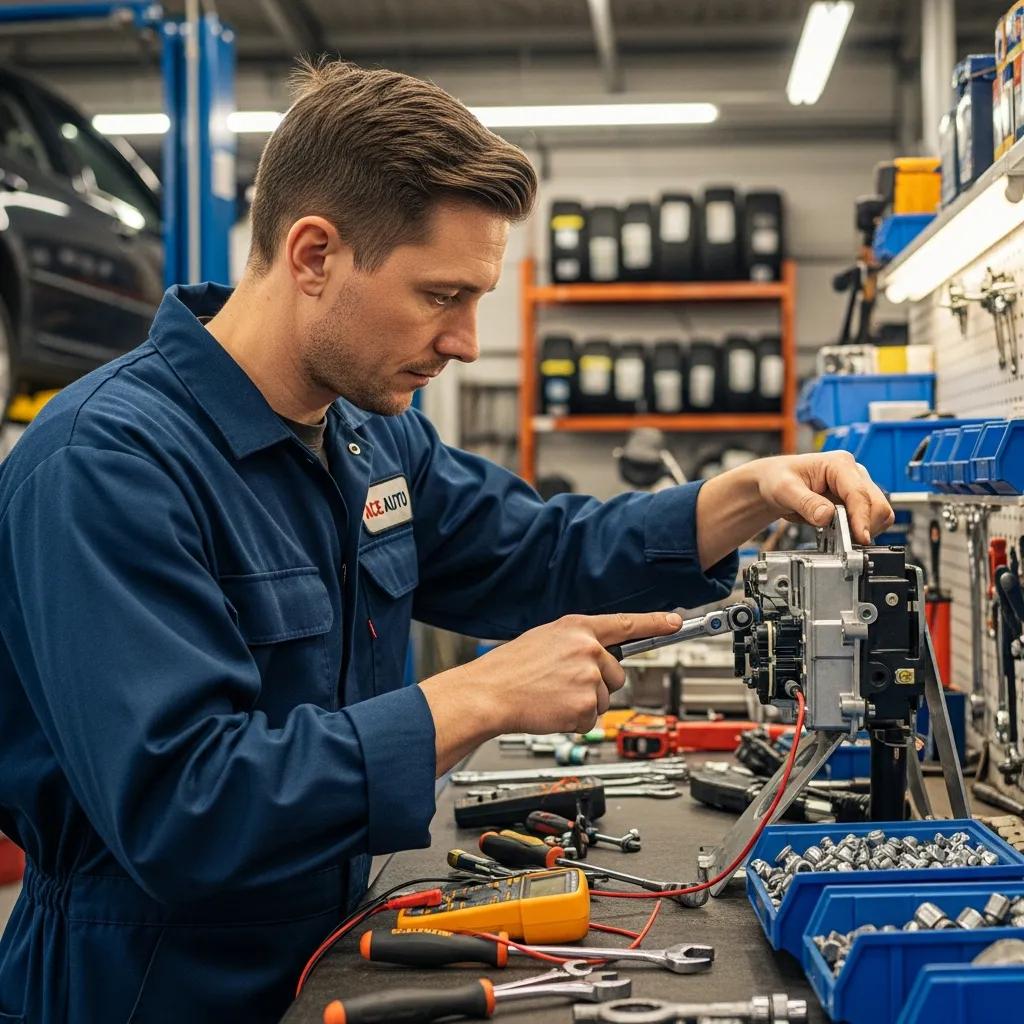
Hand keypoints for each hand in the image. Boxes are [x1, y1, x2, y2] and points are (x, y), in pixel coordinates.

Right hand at [470, 610, 682, 734]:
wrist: (489, 694)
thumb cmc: (510, 668)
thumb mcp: (545, 639)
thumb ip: (576, 642)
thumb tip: (598, 652)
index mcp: (577, 628)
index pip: (625, 623)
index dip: (655, 622)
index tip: (675, 623)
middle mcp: (588, 649)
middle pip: (616, 674)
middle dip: (597, 683)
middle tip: (564, 684)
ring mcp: (588, 678)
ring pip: (605, 698)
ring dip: (583, 703)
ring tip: (552, 696)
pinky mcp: (585, 705)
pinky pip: (590, 718)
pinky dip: (573, 720)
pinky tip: (552, 709)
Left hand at [695, 450, 894, 568]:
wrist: (774, 483)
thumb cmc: (778, 478)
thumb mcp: (784, 489)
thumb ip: (806, 503)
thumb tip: (826, 516)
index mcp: (839, 464)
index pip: (860, 494)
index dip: (862, 518)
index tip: (860, 538)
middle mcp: (854, 474)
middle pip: (877, 505)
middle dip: (865, 526)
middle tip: (846, 543)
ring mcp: (857, 488)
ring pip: (878, 514)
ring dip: (864, 529)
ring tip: (839, 536)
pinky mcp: (855, 503)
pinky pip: (869, 521)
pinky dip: (859, 531)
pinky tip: (840, 534)